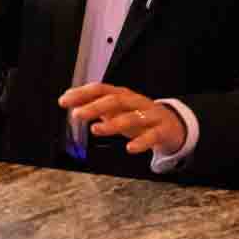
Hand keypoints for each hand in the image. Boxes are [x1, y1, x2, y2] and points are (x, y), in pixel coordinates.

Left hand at [60, 82, 184, 156]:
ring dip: (113, 123)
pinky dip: (141, 142)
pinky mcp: (162, 130)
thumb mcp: (118, 110)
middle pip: (115, 100)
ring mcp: (150, 115)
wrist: (174, 124)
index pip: (101, 89)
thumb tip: (72, 105)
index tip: (64, 101)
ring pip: (132, 117)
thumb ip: (97, 108)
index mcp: (123, 96)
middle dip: (95, 106)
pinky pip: (152, 135)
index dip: (82, 94)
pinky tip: (130, 148)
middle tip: (77, 114)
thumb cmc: (141, 117)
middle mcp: (136, 102)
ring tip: (96, 130)